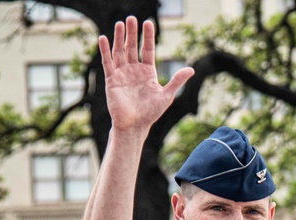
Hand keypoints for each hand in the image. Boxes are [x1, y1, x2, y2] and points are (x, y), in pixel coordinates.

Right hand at [98, 17, 192, 132]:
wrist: (134, 125)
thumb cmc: (151, 113)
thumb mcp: (166, 95)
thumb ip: (177, 81)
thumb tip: (191, 69)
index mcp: (148, 72)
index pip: (148, 50)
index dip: (148, 37)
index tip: (148, 23)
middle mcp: (134, 70)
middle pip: (133, 47)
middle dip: (132, 33)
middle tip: (131, 18)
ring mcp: (122, 74)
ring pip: (120, 51)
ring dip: (119, 38)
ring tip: (120, 24)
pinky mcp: (111, 80)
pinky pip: (107, 62)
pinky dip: (105, 51)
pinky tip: (103, 38)